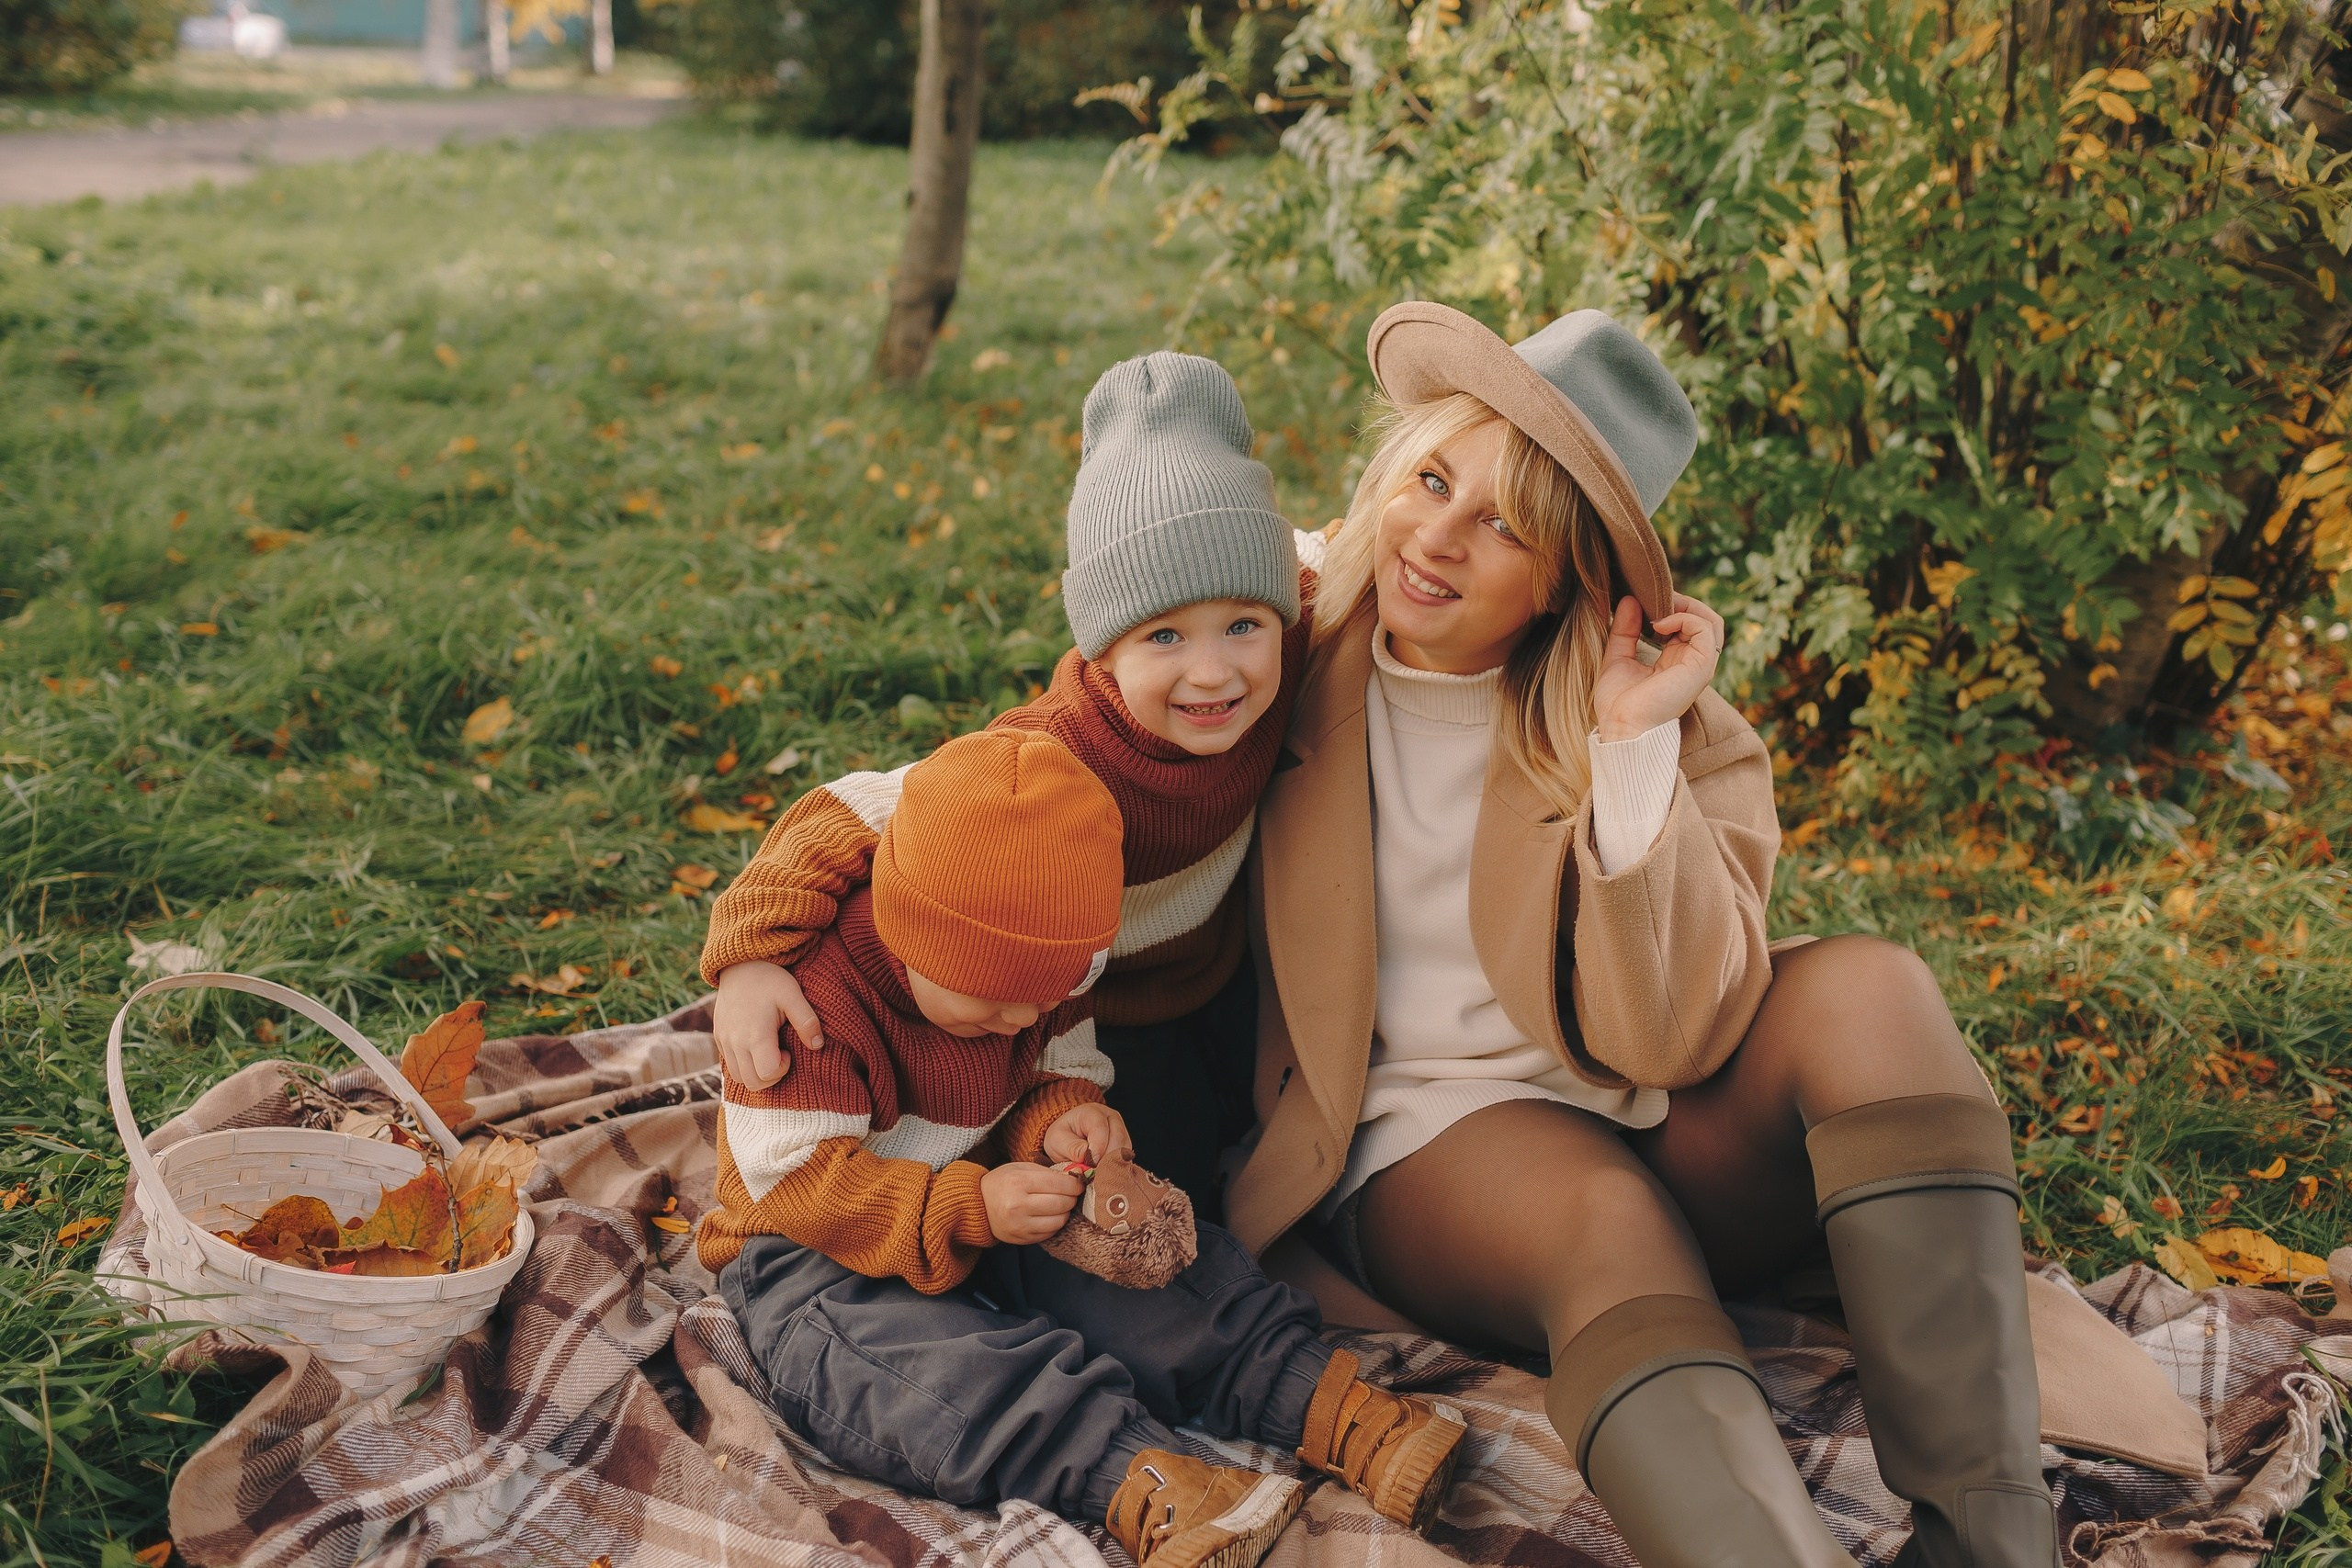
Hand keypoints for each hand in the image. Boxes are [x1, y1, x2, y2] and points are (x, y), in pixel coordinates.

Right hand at [712, 960, 823, 1088]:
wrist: (740, 963)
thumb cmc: (770, 978)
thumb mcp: (793, 995)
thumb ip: (807, 1022)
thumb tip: (818, 1045)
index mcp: (755, 1034)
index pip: (767, 1074)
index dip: (782, 1069)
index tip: (789, 1052)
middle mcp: (735, 1042)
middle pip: (752, 1082)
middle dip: (771, 1076)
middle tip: (781, 1055)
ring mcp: (724, 1040)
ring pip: (738, 1077)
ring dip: (756, 1073)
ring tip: (769, 1051)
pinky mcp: (718, 1037)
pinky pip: (729, 1064)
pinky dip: (744, 1065)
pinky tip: (757, 1046)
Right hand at [982, 1162, 1083, 1244]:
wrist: (977, 1206)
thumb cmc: (1002, 1182)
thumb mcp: (1020, 1168)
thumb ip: (1047, 1172)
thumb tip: (1075, 1177)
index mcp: (1019, 1182)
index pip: (1059, 1183)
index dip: (1074, 1184)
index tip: (1077, 1183)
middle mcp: (1019, 1205)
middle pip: (1062, 1203)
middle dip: (1072, 1197)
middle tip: (1071, 1193)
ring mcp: (1020, 1225)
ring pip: (1059, 1221)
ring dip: (1065, 1212)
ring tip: (1061, 1204)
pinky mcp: (1022, 1239)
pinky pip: (1050, 1233)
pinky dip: (1055, 1223)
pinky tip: (1050, 1215)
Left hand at [1040, 1101, 1132, 1168]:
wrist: (1067, 1139)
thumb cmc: (1061, 1137)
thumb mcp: (1057, 1140)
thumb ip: (1071, 1148)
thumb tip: (1087, 1157)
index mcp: (1092, 1112)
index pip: (1100, 1128)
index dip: (1097, 1147)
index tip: (1091, 1164)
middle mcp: (1111, 1119)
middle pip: (1118, 1138)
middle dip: (1106, 1159)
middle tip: (1095, 1175)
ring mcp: (1121, 1131)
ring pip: (1125, 1150)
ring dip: (1113, 1165)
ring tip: (1098, 1178)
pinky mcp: (1124, 1146)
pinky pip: (1126, 1159)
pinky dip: (1117, 1169)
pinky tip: (1105, 1177)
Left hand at [1592, 593, 1725, 742]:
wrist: (1622, 729)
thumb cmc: (1618, 705)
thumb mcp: (1617, 658)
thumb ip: (1624, 631)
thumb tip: (1628, 600)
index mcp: (1675, 662)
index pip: (1687, 626)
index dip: (1671, 608)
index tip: (1644, 600)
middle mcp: (1691, 663)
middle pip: (1704, 620)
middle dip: (1681, 602)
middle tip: (1655, 596)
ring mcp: (1699, 665)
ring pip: (1711, 621)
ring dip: (1686, 606)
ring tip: (1660, 605)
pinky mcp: (1701, 667)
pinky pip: (1705, 629)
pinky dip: (1684, 618)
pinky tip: (1659, 623)